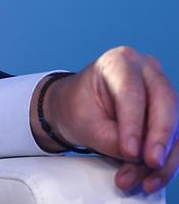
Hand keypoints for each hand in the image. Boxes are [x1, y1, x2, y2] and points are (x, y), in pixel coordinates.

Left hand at [33, 47, 177, 193]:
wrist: (77, 108)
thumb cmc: (78, 107)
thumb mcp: (85, 122)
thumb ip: (113, 139)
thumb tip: (139, 159)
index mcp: (120, 62)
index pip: (132, 92)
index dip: (133, 124)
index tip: (130, 151)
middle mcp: (147, 72)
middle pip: (165, 104)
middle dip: (160, 138)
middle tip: (150, 163)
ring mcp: (162, 92)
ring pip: (176, 127)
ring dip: (164, 160)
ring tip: (145, 182)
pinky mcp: (169, 116)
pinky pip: (176, 141)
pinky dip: (166, 164)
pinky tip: (152, 180)